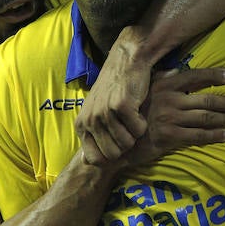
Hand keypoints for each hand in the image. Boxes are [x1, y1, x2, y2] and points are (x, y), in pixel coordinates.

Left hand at [75, 35, 151, 163]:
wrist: (126, 61)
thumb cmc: (113, 90)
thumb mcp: (95, 113)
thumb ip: (92, 136)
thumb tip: (87, 164)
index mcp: (81, 125)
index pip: (95, 160)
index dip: (111, 156)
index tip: (118, 142)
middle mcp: (90, 120)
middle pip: (113, 154)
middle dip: (126, 145)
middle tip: (127, 127)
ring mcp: (104, 113)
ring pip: (127, 143)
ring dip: (135, 133)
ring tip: (131, 116)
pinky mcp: (121, 106)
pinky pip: (138, 130)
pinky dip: (143, 122)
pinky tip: (137, 108)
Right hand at [127, 67, 224, 166]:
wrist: (120, 142)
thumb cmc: (134, 116)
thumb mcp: (144, 93)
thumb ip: (161, 81)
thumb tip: (177, 72)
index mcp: (164, 86)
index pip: (194, 76)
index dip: (214, 75)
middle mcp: (168, 100)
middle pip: (207, 99)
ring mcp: (169, 118)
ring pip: (206, 117)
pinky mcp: (169, 136)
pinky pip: (198, 136)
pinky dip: (215, 136)